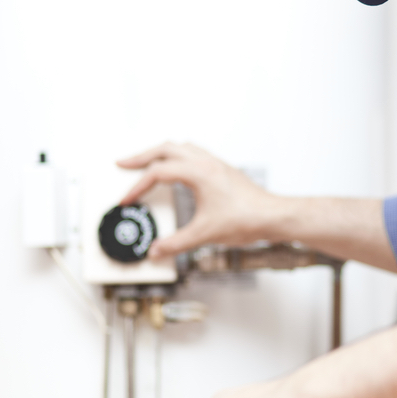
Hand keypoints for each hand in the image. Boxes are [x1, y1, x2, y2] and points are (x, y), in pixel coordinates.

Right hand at [117, 142, 279, 257]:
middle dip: (140, 157)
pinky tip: (176, 169)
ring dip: (159, 153)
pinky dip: (177, 156)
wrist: (273, 216)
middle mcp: (206, 162)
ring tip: (145, 163)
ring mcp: (215, 163)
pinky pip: (193, 153)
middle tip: (123, 164)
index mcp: (198, 172)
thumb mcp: (205, 234)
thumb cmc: (248, 219)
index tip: (127, 201)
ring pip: (180, 146)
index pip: (158, 173)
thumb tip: (157, 250)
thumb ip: (176, 243)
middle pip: (164, 148)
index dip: (137, 187)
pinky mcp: (222, 170)